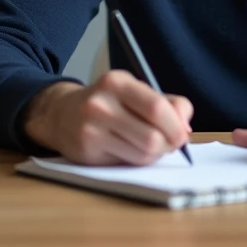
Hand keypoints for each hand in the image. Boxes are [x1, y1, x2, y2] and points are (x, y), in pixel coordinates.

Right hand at [22, 70, 192, 165]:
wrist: (62, 114)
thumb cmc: (110, 103)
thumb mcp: (137, 92)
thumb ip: (169, 104)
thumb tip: (185, 128)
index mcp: (118, 82)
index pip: (157, 108)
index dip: (176, 126)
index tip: (182, 134)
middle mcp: (101, 104)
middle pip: (153, 137)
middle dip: (169, 145)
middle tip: (169, 144)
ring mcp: (91, 129)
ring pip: (142, 154)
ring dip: (154, 155)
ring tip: (149, 146)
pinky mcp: (86, 151)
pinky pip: (126, 164)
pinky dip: (136, 161)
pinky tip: (129, 150)